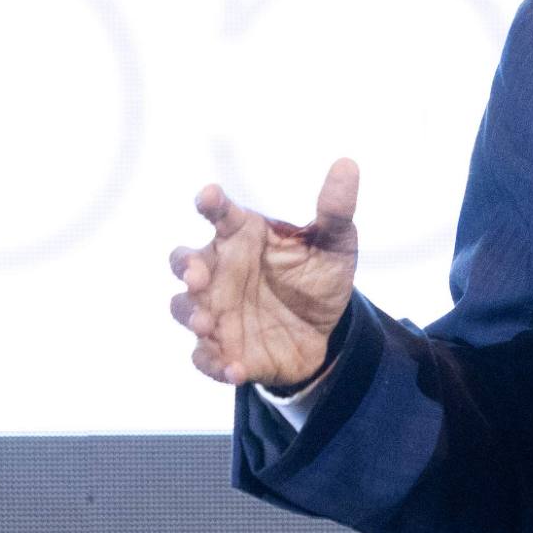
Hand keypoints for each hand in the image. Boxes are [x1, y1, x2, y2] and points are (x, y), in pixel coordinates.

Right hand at [169, 157, 359, 387]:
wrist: (327, 332)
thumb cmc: (319, 277)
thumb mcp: (336, 244)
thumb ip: (336, 210)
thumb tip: (347, 164)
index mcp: (244, 236)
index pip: (220, 214)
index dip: (211, 203)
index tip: (210, 196)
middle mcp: (221, 271)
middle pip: (186, 262)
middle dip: (186, 267)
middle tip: (197, 276)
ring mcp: (217, 310)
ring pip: (184, 308)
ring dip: (191, 315)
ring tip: (206, 323)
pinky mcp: (223, 348)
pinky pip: (205, 357)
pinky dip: (214, 363)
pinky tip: (235, 369)